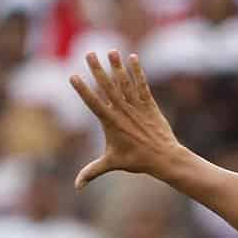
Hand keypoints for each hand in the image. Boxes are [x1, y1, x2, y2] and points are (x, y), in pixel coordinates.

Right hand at [70, 51, 180, 190]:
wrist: (164, 158)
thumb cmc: (136, 161)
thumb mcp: (111, 163)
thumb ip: (92, 171)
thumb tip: (77, 187)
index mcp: (110, 122)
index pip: (93, 102)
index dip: (83, 89)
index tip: (73, 76)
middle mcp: (122, 112)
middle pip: (107, 87)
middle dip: (97, 69)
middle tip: (89, 53)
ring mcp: (136, 107)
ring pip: (125, 83)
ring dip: (117, 66)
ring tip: (112, 51)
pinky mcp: (150, 104)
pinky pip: (142, 85)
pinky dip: (138, 72)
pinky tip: (133, 58)